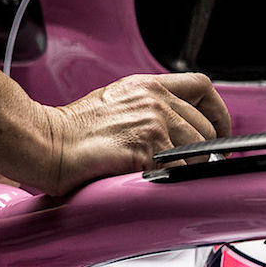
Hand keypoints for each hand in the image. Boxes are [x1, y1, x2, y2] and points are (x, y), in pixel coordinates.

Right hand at [33, 72, 231, 194]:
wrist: (46, 143)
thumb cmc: (73, 132)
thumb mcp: (117, 103)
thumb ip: (151, 108)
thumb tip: (181, 128)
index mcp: (148, 86)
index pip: (203, 87)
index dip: (218, 112)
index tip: (219, 131)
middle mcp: (155, 100)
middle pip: (207, 129)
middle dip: (202, 152)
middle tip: (186, 167)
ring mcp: (154, 123)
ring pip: (198, 153)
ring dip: (186, 169)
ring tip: (157, 173)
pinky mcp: (149, 148)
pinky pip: (181, 171)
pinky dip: (172, 180)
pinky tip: (150, 179)